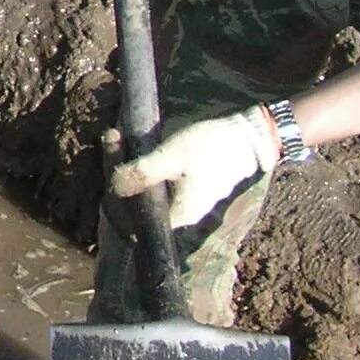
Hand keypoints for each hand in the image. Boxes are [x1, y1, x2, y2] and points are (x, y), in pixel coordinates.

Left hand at [109, 105, 278, 228]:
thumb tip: (115, 187)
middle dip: (117, 174)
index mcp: (178, 217)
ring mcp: (182, 203)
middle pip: (135, 205)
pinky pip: (153, 184)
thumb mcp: (173, 156)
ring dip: (126, 168)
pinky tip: (131, 144)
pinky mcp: (184, 189)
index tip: (110, 167)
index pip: (133, 223)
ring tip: (116, 137)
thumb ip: (144, 173)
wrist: (249, 138)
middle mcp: (180, 217)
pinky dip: (140, 167)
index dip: (115, 200)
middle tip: (112, 138)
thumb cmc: (213, 148)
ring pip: (143, 193)